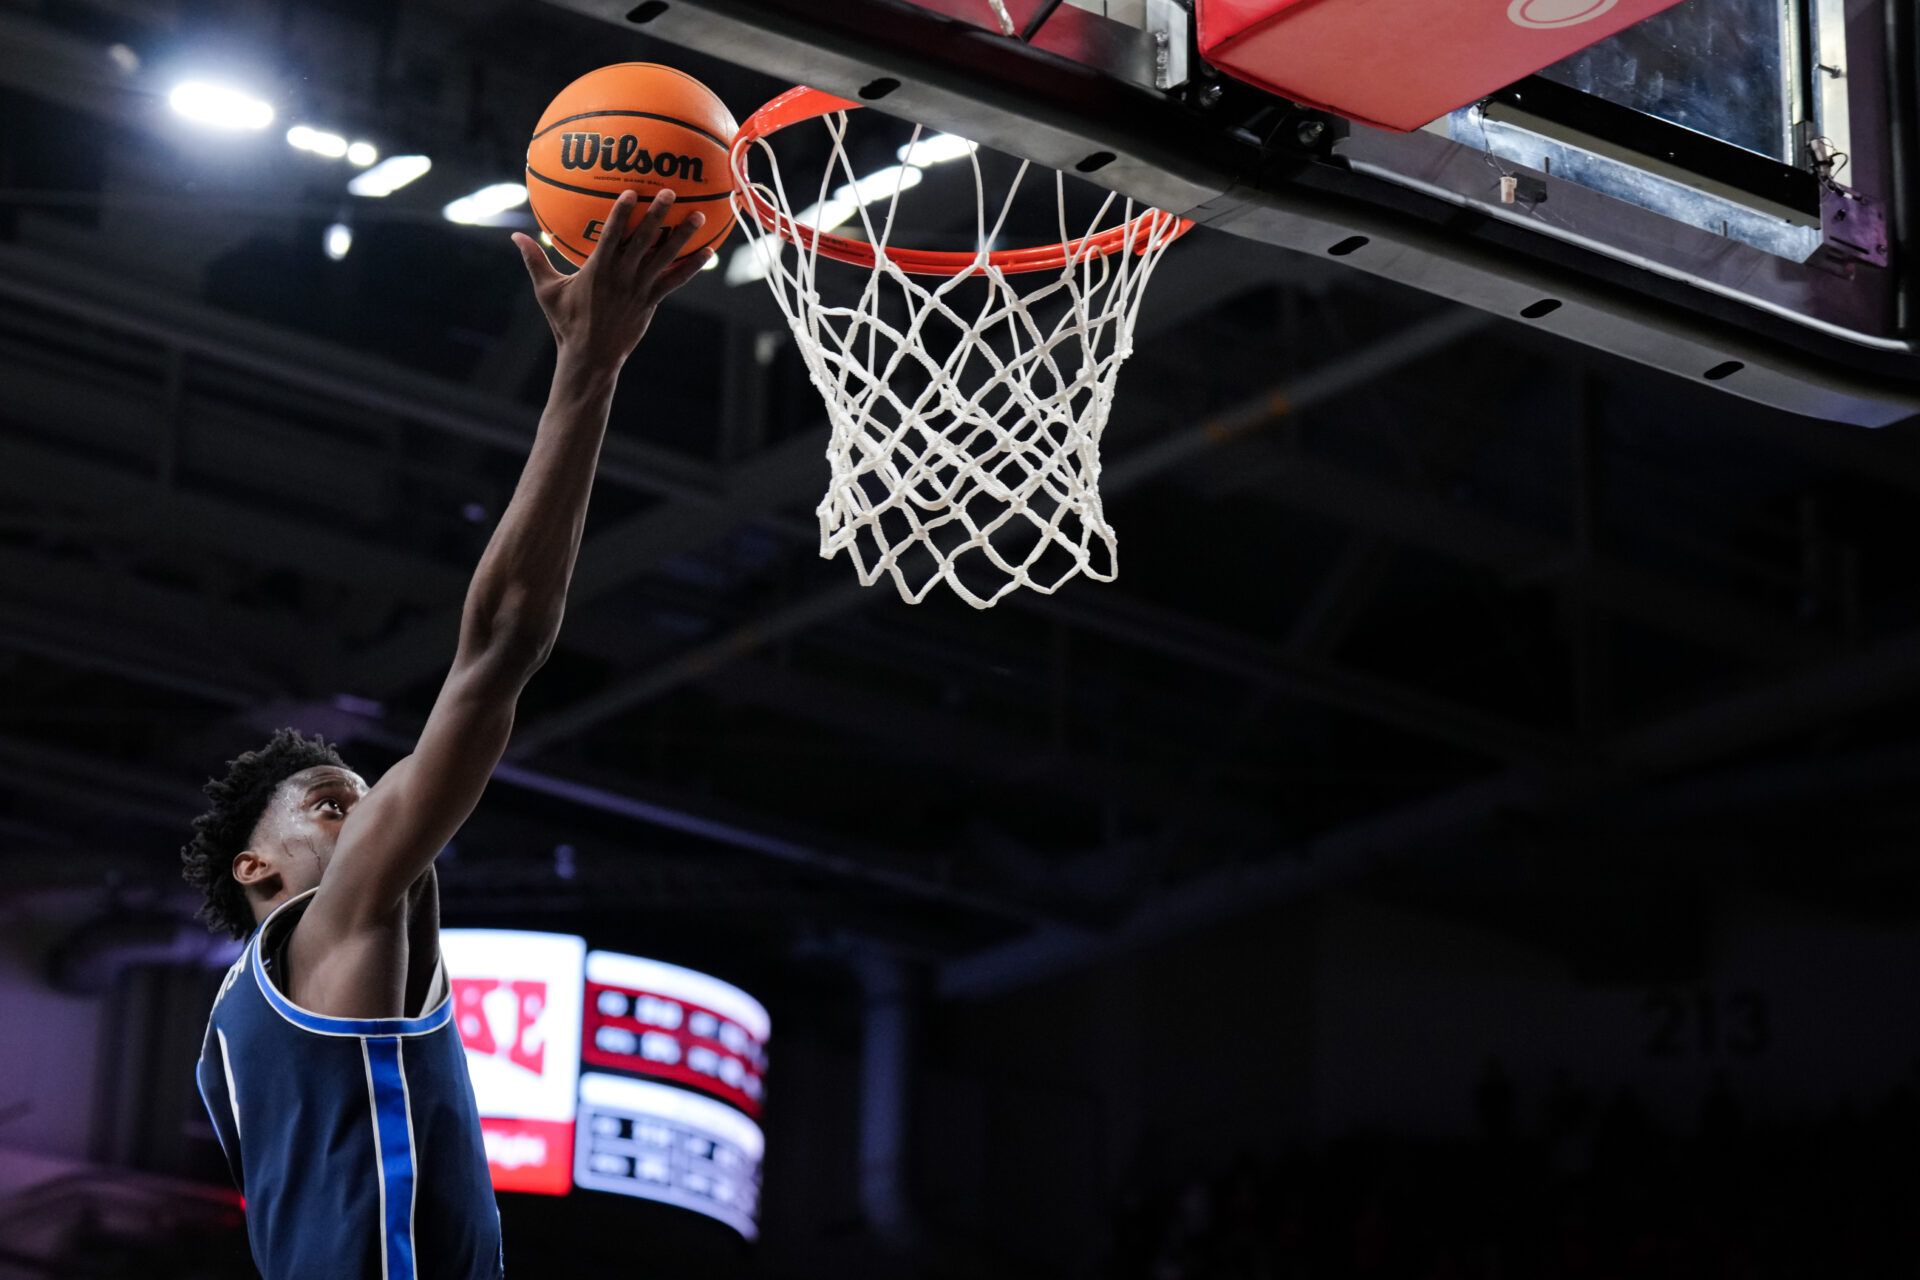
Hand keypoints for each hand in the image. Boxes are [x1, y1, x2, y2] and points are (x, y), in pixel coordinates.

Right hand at [510, 189, 710, 369]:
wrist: (590, 357)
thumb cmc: (565, 323)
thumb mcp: (546, 291)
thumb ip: (534, 261)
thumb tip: (515, 237)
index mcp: (597, 270)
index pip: (611, 236)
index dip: (621, 213)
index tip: (631, 192)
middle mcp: (622, 277)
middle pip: (643, 241)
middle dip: (657, 215)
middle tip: (670, 192)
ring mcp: (639, 289)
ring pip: (665, 258)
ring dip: (682, 235)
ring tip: (697, 215)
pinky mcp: (651, 301)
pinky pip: (676, 281)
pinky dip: (693, 266)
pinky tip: (709, 252)